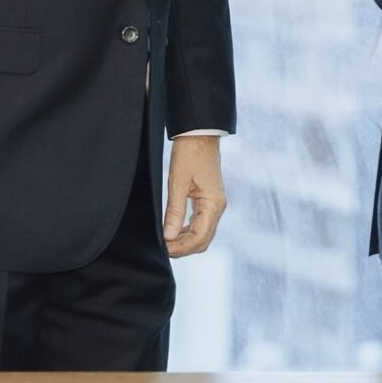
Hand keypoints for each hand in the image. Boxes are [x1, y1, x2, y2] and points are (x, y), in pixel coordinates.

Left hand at [163, 135, 227, 258]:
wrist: (199, 134)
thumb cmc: (190, 154)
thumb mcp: (178, 183)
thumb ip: (175, 212)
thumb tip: (169, 237)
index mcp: (213, 204)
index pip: (199, 237)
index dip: (181, 247)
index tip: (164, 248)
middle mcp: (218, 207)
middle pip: (203, 240)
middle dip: (184, 248)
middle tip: (163, 248)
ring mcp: (215, 204)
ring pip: (203, 234)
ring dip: (186, 241)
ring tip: (167, 240)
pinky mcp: (210, 200)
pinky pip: (202, 223)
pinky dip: (189, 231)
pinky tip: (175, 230)